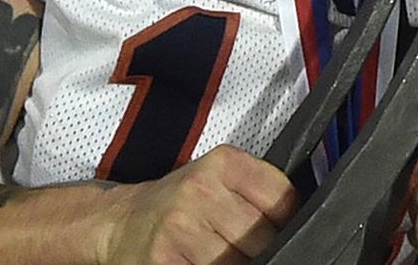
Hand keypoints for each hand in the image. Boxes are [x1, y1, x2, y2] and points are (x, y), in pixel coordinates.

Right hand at [99, 145, 297, 264]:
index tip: (276, 228)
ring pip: (239, 262)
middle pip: (263, 237)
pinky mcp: (164, 260)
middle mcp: (200, 190)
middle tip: (244, 245)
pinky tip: (204, 261)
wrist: (120, 222)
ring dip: (239, 263)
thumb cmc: (178, 202)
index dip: (286, 222)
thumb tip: (297, 220)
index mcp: (223, 163)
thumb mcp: (219, 178)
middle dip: (262, 249)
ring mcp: (180, 226)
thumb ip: (258, 192)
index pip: (283, 199)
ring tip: (223, 254)